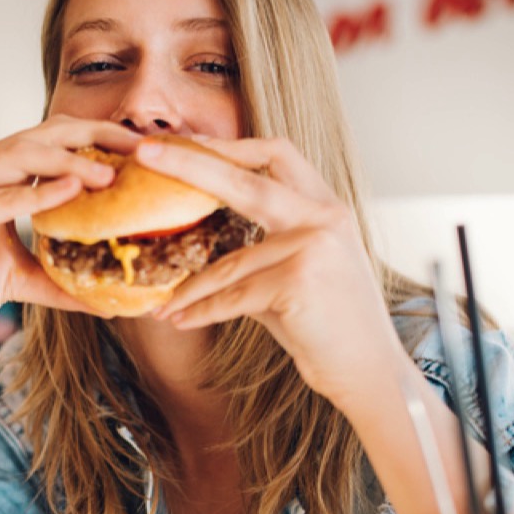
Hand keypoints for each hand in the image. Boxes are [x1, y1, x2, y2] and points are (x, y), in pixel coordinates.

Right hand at [0, 116, 142, 345]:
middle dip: (96, 135)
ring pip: (23, 155)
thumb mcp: (22, 279)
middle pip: (46, 133)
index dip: (101, 137)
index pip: (57, 139)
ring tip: (110, 174)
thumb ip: (62, 282)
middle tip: (141, 145)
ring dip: (70, 161)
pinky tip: (69, 193)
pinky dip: (35, 193)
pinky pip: (0, 196)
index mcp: (1, 171)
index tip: (144, 148)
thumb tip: (111, 304)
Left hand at [140, 136, 402, 407]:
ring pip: (229, 262)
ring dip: (190, 288)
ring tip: (162, 304)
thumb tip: (200, 238)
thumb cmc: (330, 325)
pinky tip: (178, 320)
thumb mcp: (300, 271)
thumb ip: (261, 247)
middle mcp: (323, 218)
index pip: (276, 154)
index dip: (228, 145)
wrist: (370, 371)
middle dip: (189, 162)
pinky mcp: (298, 282)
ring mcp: (312, 247)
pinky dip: (202, 312)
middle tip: (144, 152)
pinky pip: (233, 297)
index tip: (185, 142)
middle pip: (244, 178)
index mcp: (326, 207)